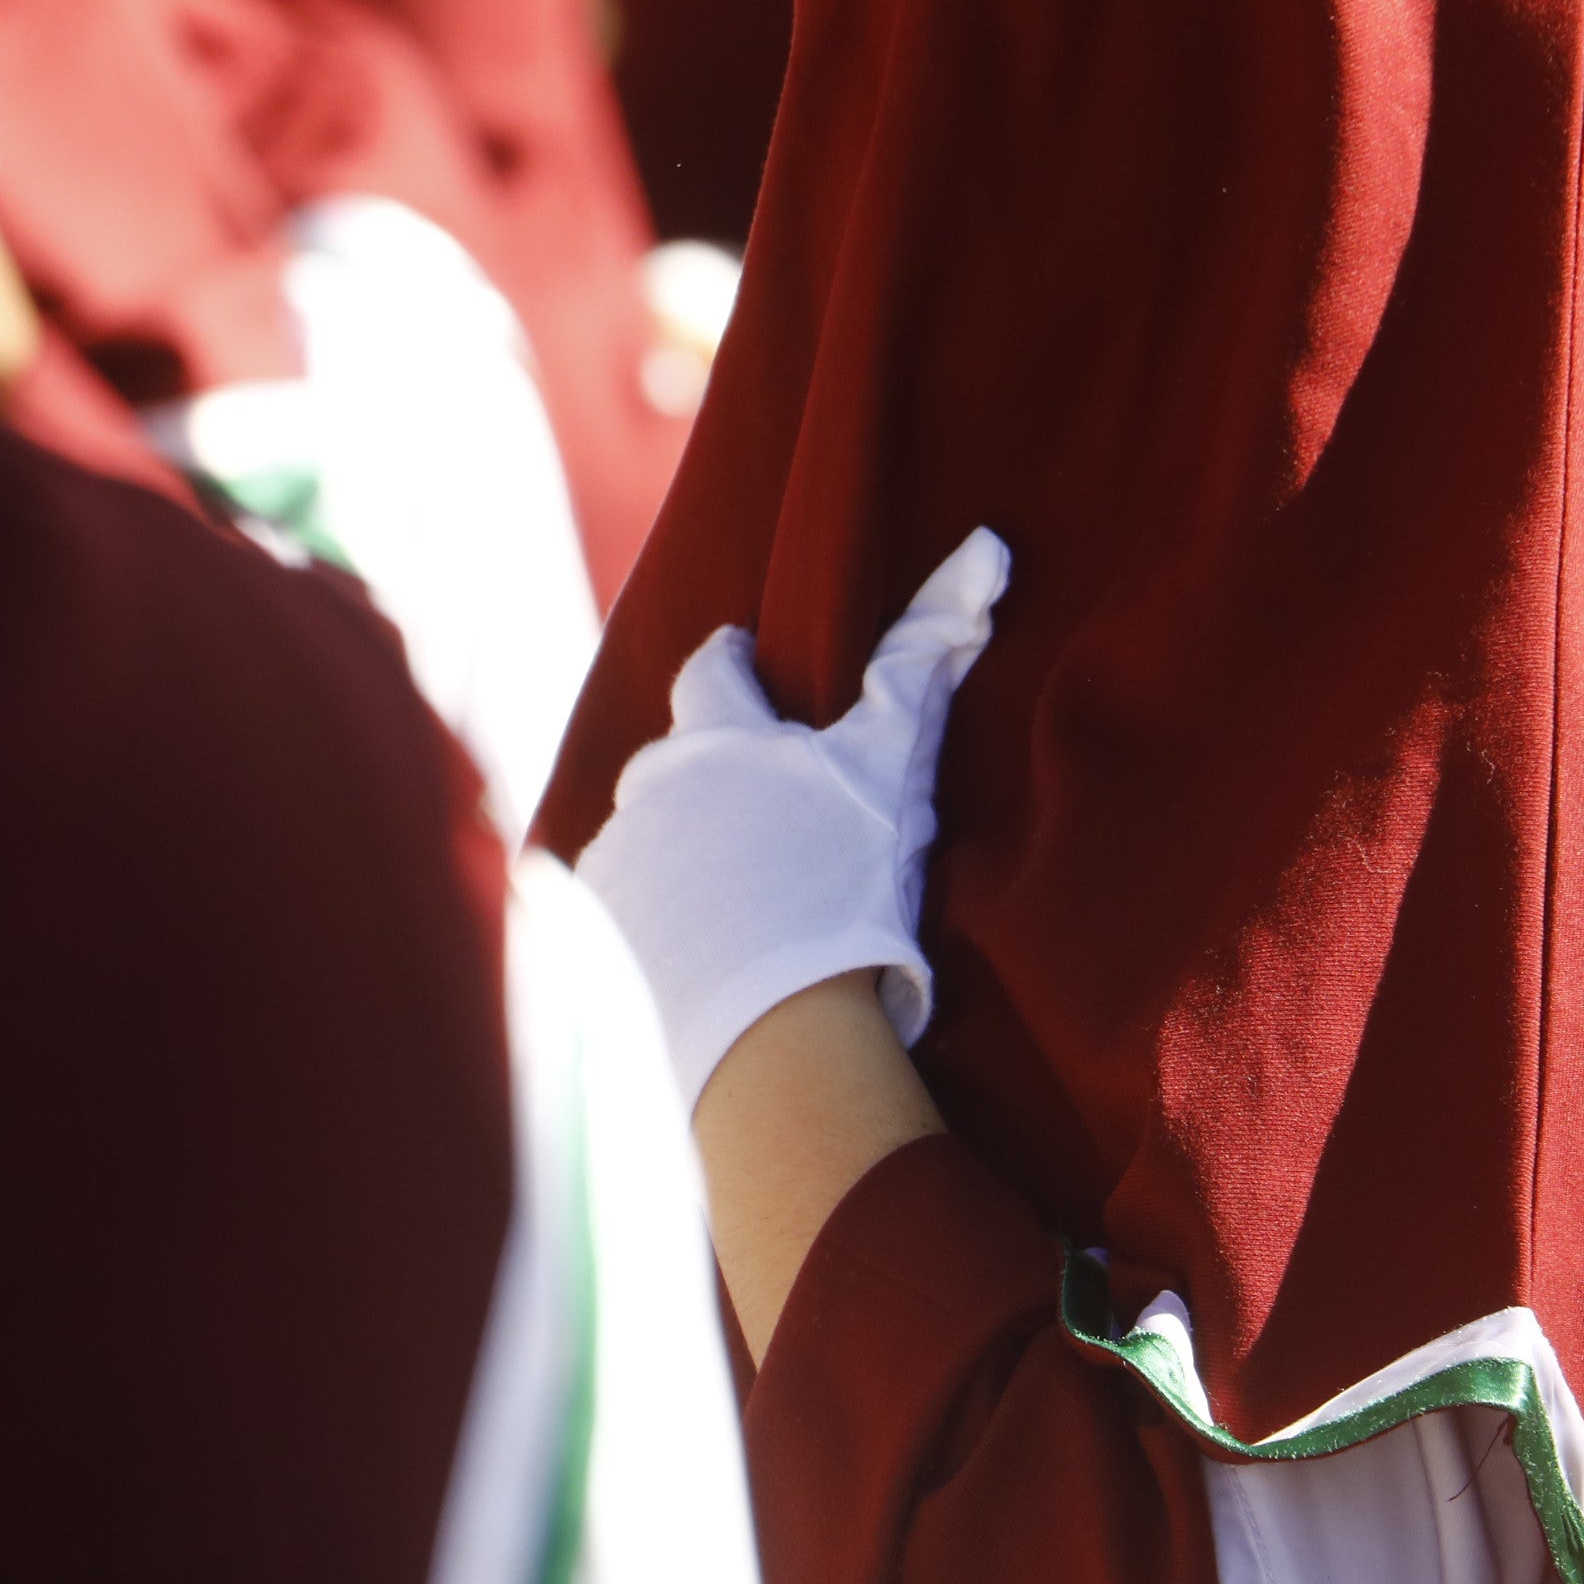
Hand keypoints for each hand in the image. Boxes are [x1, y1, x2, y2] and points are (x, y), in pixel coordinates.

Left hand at [572, 528, 1009, 1115]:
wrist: (775, 1033)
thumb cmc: (844, 884)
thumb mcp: (894, 764)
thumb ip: (925, 657)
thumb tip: (986, 550)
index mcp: (715, 738)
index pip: (709, 669)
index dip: (732, 664)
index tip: (744, 663)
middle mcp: (648, 790)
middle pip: (675, 758)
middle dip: (708, 768)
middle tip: (761, 802)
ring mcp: (616, 867)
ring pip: (648, 834)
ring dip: (681, 848)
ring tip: (735, 893)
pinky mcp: (597, 941)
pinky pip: (621, 910)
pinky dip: (654, 919)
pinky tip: (700, 951)